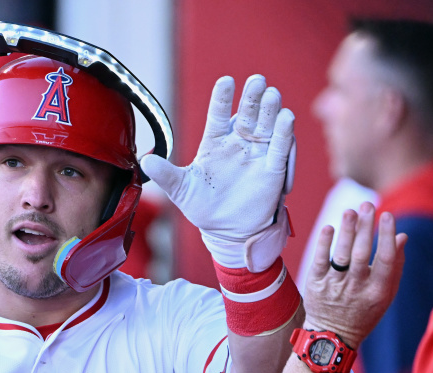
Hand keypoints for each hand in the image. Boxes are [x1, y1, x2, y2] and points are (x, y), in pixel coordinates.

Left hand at [141, 74, 294, 270]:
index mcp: (214, 143)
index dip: (222, 98)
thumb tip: (145, 161)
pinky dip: (284, 134)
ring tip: (271, 94)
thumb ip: (165, 174)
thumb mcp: (181, 190)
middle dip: (252, 97)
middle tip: (257, 80)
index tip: (226, 81)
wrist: (226, 232)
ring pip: (267, 125)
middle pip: (247, 114)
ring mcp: (256, 154)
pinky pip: (280, 148)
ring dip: (270, 110)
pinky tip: (286, 118)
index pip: (218, 114)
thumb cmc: (203, 207)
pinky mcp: (272, 169)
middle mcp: (238, 143)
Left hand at [303, 202, 406, 348]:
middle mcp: (356, 289)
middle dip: (366, 228)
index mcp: (378, 292)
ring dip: (346, 231)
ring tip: (350, 211)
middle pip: (362, 254)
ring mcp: (334, 286)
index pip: (386, 260)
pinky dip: (324, 243)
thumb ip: (395, 266)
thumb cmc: (364, 310)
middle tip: (367, 206)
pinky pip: (319, 260)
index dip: (387, 236)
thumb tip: (402, 236)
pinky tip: (330, 228)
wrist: (332, 334)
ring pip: (341, 255)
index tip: (388, 215)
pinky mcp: (315, 284)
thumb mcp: (385, 294)